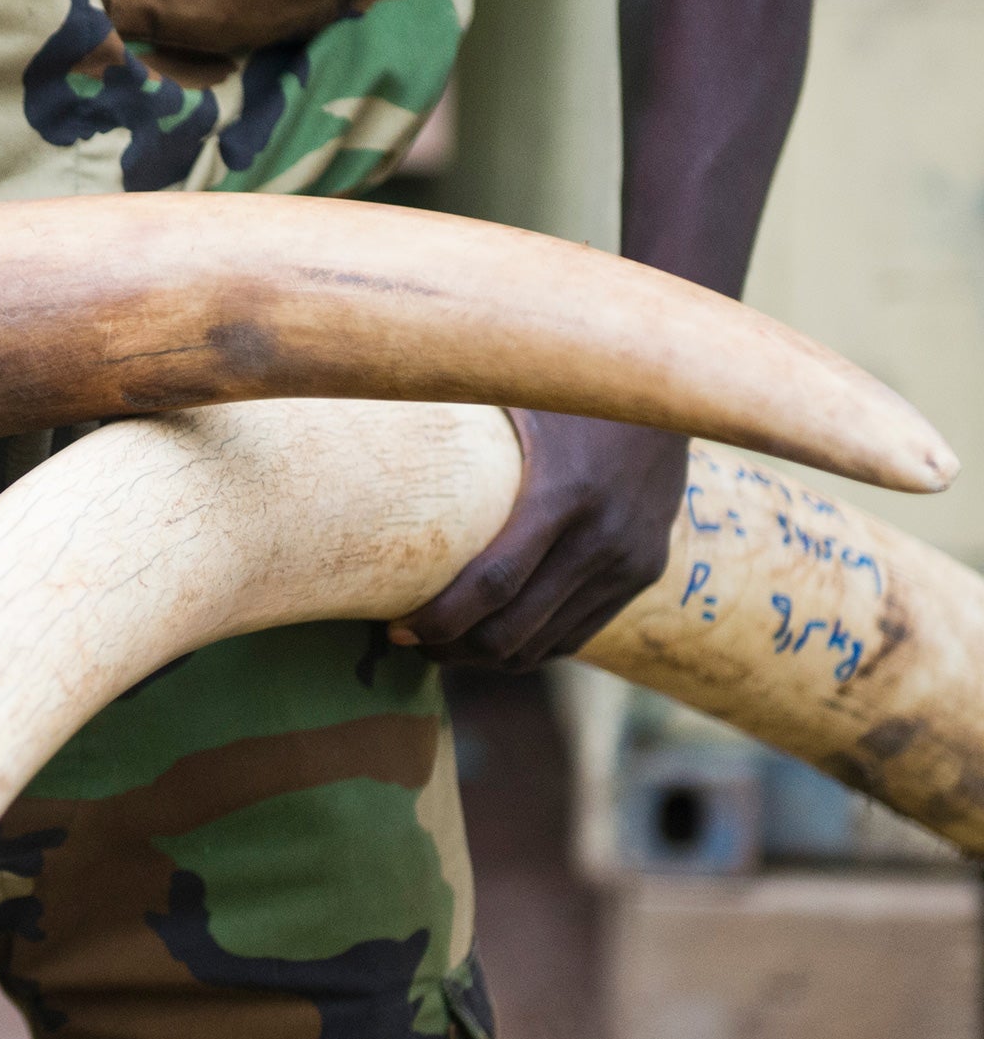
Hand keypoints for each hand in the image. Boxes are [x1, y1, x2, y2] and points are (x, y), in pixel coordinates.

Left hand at [389, 411, 687, 670]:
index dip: (440, 618)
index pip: (493, 583)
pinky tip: (489, 637)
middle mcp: (603, 537)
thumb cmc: (572, 381)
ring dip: (486, 657)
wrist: (673, 385)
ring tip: (441, 645)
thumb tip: (364, 403)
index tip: (396, 628)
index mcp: (566, 492)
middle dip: (452, 649)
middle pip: (513, 629)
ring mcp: (630, 561)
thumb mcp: (514, 390)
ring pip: (543, 644)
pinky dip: (528, 647)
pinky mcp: (645, 571)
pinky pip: (576, 634)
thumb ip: (452, 414)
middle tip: (408, 642)